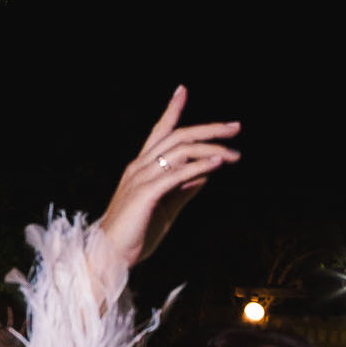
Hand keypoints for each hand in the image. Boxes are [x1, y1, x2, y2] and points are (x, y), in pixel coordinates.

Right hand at [89, 86, 240, 296]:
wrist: (110, 256)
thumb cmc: (135, 235)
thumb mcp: (166, 209)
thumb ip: (183, 190)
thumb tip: (205, 174)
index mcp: (141, 168)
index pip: (158, 132)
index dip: (171, 110)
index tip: (183, 90)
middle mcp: (139, 167)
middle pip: (176, 136)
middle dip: (208, 129)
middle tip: (235, 127)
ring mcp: (141, 179)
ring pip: (179, 151)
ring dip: (211, 150)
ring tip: (234, 154)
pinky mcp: (146, 194)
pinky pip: (176, 174)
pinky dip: (199, 166)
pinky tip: (218, 165)